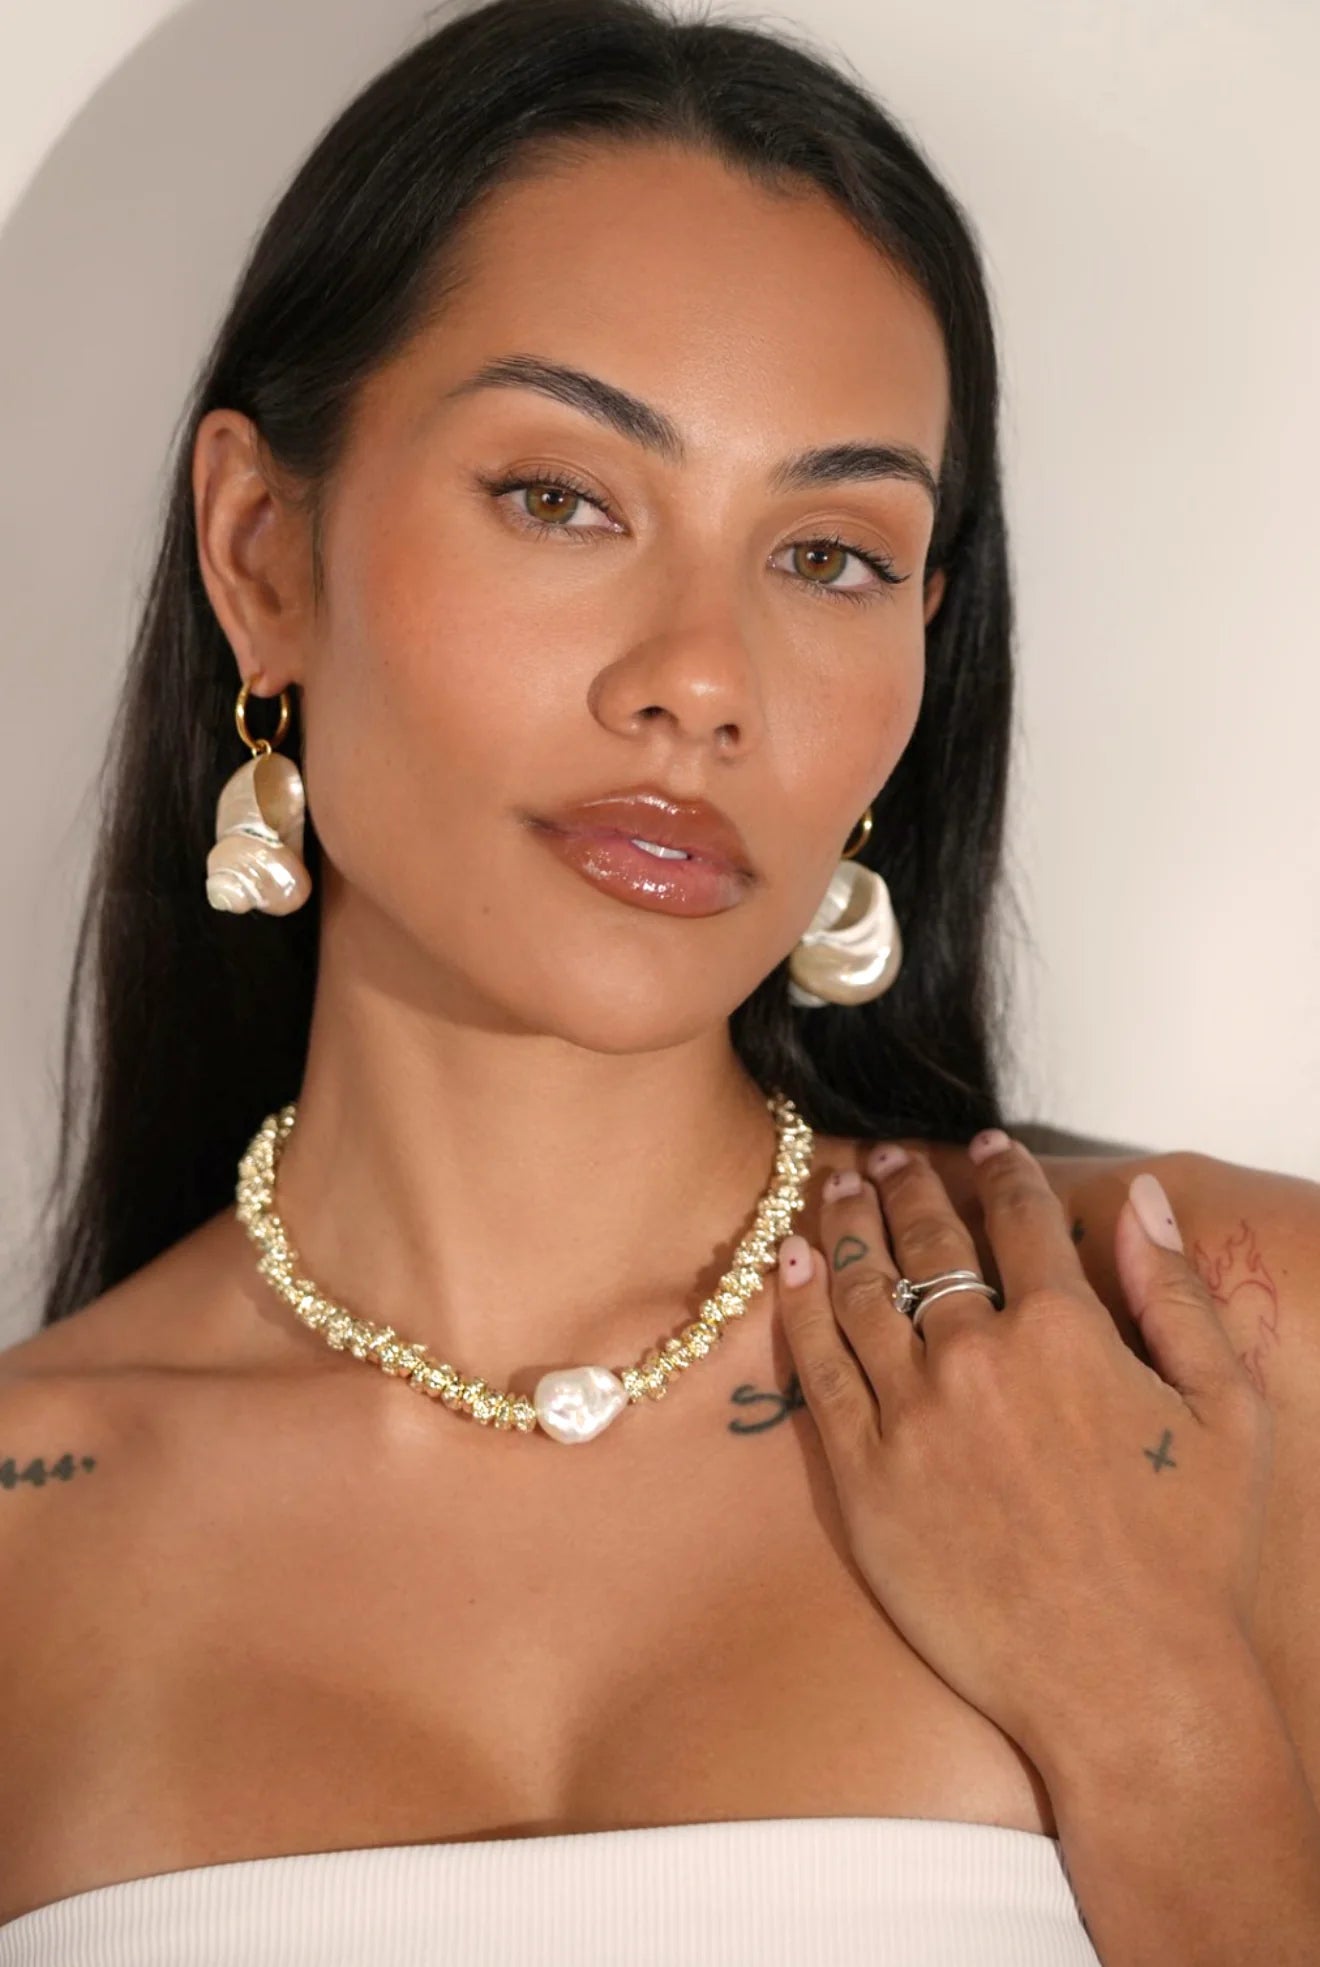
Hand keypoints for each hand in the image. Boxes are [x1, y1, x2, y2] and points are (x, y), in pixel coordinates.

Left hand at [775, 1132, 1274, 1771]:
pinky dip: (800, 1303)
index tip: (985, 1146)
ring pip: (862, 1288)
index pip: (1019, 1218)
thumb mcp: (1224, 1409)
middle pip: (928, 1240)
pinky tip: (792, 1261)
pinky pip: (818, 1367)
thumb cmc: (1190, 1554)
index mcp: (1065, 1332)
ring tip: (837, 1187)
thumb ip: (1176, 1293)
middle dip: (906, 1184)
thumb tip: (1144, 1198)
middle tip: (886, 1155)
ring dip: (846, 1225)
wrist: (1123, 1683)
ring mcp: (911, 1417)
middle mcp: (977, 1358)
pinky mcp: (863, 1477)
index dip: (1001, 1171)